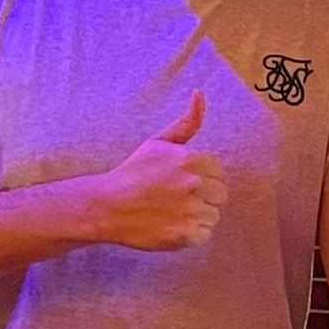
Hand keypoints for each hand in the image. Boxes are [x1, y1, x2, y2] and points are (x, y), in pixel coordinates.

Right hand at [91, 92, 225, 250]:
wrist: (107, 206)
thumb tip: (200, 93)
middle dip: (204, 197)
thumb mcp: (158, 142)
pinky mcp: (184, 234)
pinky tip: (172, 225)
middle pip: (221, 194)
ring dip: (198, 216)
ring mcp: (190, 210)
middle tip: (178, 199)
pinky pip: (204, 235)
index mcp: (190, 159)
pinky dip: (191, 234)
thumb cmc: (134, 173)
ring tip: (173, 212)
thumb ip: (186, 122)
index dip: (203, 178)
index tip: (182, 183)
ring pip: (214, 215)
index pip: (219, 172)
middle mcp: (193, 184)